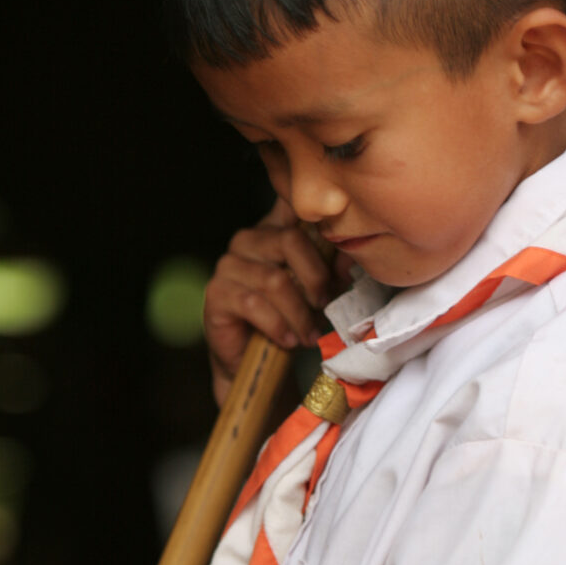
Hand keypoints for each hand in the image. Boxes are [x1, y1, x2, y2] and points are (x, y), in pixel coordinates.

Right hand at [203, 198, 349, 404]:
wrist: (257, 362)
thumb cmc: (291, 319)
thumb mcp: (319, 292)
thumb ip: (332, 270)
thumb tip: (349, 259)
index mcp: (275, 228)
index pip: (291, 201)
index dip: (313, 211)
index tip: (336, 236)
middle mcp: (248, 239)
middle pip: (290, 240)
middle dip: (316, 278)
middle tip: (324, 306)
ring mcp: (228, 264)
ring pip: (274, 279)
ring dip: (298, 313)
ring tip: (308, 334)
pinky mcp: (216, 293)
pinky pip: (252, 304)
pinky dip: (277, 325)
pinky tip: (288, 340)